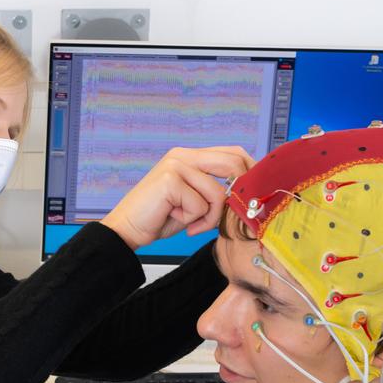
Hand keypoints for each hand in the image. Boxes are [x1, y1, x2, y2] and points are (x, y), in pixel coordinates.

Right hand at [101, 146, 254, 249]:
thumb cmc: (160, 218)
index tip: (256, 193)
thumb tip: (246, 196)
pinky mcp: (170, 179)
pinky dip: (194, 221)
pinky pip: (201, 205)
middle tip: (228, 214)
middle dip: (237, 193)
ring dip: (209, 217)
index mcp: (190, 156)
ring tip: (191, 224)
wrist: (127, 230)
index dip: (250, 171)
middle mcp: (183, 155)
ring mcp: (176, 164)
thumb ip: (215, 192)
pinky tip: (175, 220)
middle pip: (232, 163)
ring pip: (217, 192)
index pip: (233, 153)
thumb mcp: (194, 202)